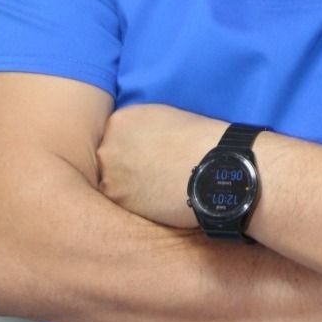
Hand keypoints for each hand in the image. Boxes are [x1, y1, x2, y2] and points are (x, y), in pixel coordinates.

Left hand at [97, 103, 225, 228]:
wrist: (214, 168)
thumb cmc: (198, 139)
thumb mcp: (164, 117)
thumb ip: (141, 128)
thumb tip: (137, 144)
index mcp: (120, 120)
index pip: (114, 137)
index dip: (131, 149)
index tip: (146, 157)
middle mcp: (107, 147)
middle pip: (109, 160)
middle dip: (126, 168)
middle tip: (151, 175)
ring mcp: (110, 176)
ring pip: (113, 185)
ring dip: (129, 189)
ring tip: (156, 191)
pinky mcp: (119, 203)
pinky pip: (123, 205)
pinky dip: (137, 205)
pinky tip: (157, 201)